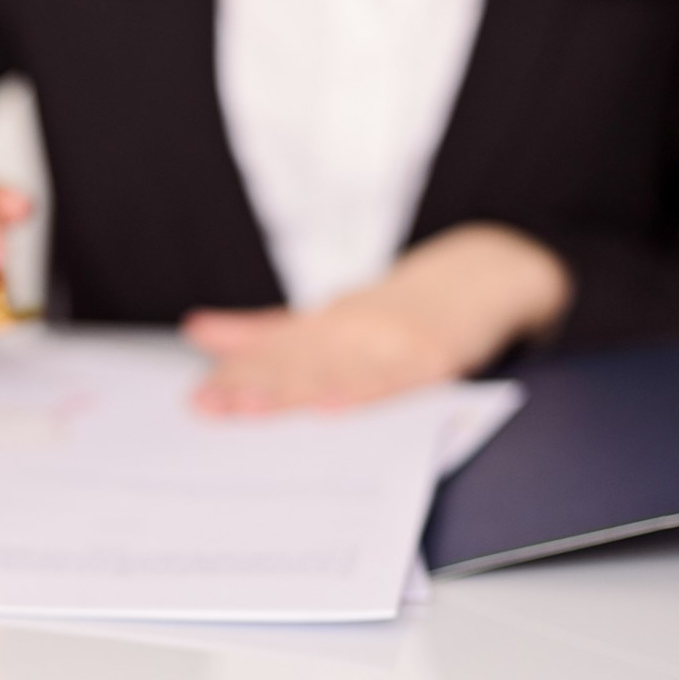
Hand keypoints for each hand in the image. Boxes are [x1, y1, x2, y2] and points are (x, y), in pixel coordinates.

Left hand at [184, 224, 570, 414]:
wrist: (483, 271)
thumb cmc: (399, 308)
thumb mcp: (326, 317)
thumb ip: (263, 331)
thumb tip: (195, 329)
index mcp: (322, 325)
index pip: (269, 353)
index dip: (233, 376)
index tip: (195, 400)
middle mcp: (350, 329)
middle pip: (294, 363)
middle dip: (249, 386)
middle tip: (208, 407)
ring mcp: (391, 342)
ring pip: (335, 371)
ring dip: (291, 390)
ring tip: (248, 407)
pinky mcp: (431, 358)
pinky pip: (393, 383)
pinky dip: (360, 394)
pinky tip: (328, 407)